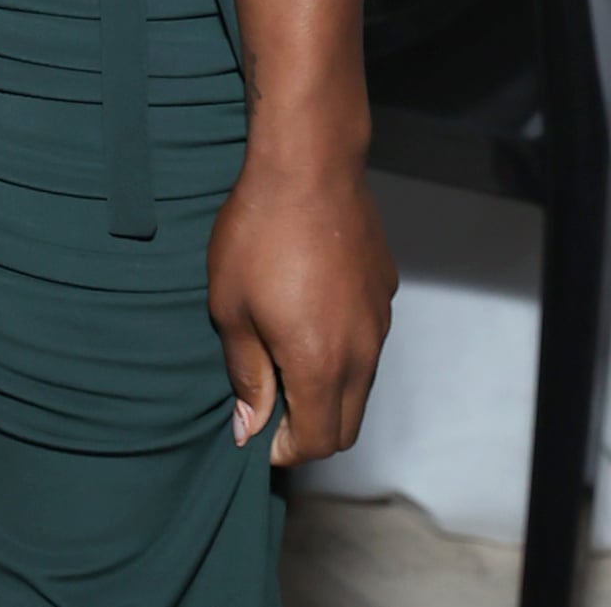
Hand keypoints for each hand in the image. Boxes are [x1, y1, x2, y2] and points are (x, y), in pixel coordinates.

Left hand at [207, 143, 394, 465]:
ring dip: (328, 391)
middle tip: (271, 409)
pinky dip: (343, 351)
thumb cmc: (259, 232)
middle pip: (346, 424)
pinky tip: (309, 314)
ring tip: (284, 360)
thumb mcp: (231, 306)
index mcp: (322, 365)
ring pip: (361, 384)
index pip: (317, 442)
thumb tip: (250, 425)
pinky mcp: (385, 291)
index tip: (258, 436)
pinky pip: (369, 341)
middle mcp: (363, 353)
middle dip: (310, 431)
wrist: (308, 165)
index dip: (285, 451)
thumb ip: (246, 373)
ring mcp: (380, 322)